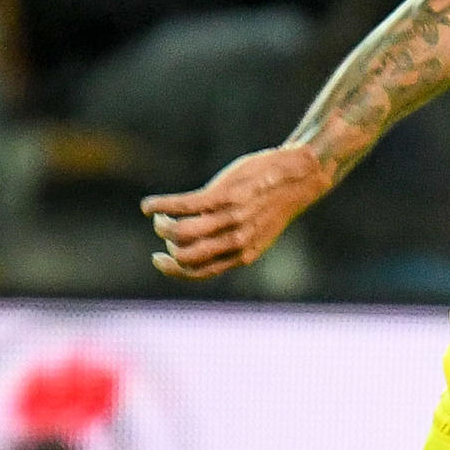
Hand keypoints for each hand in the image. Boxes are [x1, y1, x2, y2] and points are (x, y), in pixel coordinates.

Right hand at [142, 144, 326, 279]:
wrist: (302, 176)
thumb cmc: (276, 203)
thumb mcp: (259, 232)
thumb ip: (234, 242)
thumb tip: (202, 247)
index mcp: (244, 254)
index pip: (200, 273)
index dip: (174, 270)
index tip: (160, 258)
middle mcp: (237, 241)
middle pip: (186, 256)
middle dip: (167, 246)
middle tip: (165, 229)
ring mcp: (230, 218)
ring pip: (180, 233)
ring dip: (161, 225)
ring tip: (159, 216)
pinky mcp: (223, 195)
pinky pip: (181, 206)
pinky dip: (158, 206)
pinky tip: (148, 206)